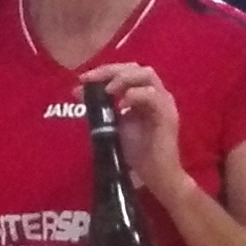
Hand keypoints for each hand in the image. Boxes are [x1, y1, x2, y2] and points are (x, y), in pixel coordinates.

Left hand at [82, 66, 189, 202]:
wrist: (157, 177)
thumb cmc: (138, 153)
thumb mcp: (113, 125)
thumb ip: (99, 107)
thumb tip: (77, 91)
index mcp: (146, 94)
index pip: (127, 71)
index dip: (105, 71)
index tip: (83, 78)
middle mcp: (158, 94)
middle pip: (137, 68)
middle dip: (112, 71)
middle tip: (92, 80)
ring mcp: (164, 104)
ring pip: (147, 76)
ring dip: (124, 79)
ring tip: (108, 91)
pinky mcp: (168, 116)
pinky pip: (152, 96)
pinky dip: (135, 96)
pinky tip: (121, 106)